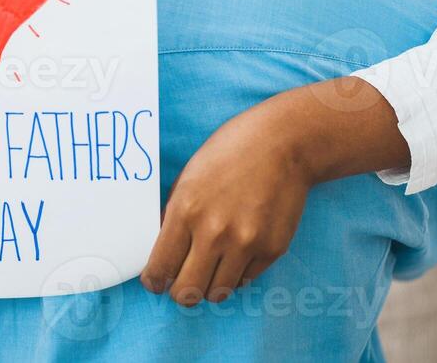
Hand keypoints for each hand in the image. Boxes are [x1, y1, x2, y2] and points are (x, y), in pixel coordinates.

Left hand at [140, 90, 319, 305]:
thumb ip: (173, 216)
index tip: (156, 282)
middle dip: (180, 291)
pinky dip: (236, 273)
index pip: (160, 268)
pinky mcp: (272, 249)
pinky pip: (245, 280)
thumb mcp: (188, 178)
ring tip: (211, 268)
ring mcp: (246, 244)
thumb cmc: (230, 153)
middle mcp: (214, 233)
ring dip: (209, 286)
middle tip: (182, 281)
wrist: (282, 143)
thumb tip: (163, 252)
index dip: (154, 281)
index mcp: (186, 211)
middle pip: (186, 292)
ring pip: (217, 294)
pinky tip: (236, 252)